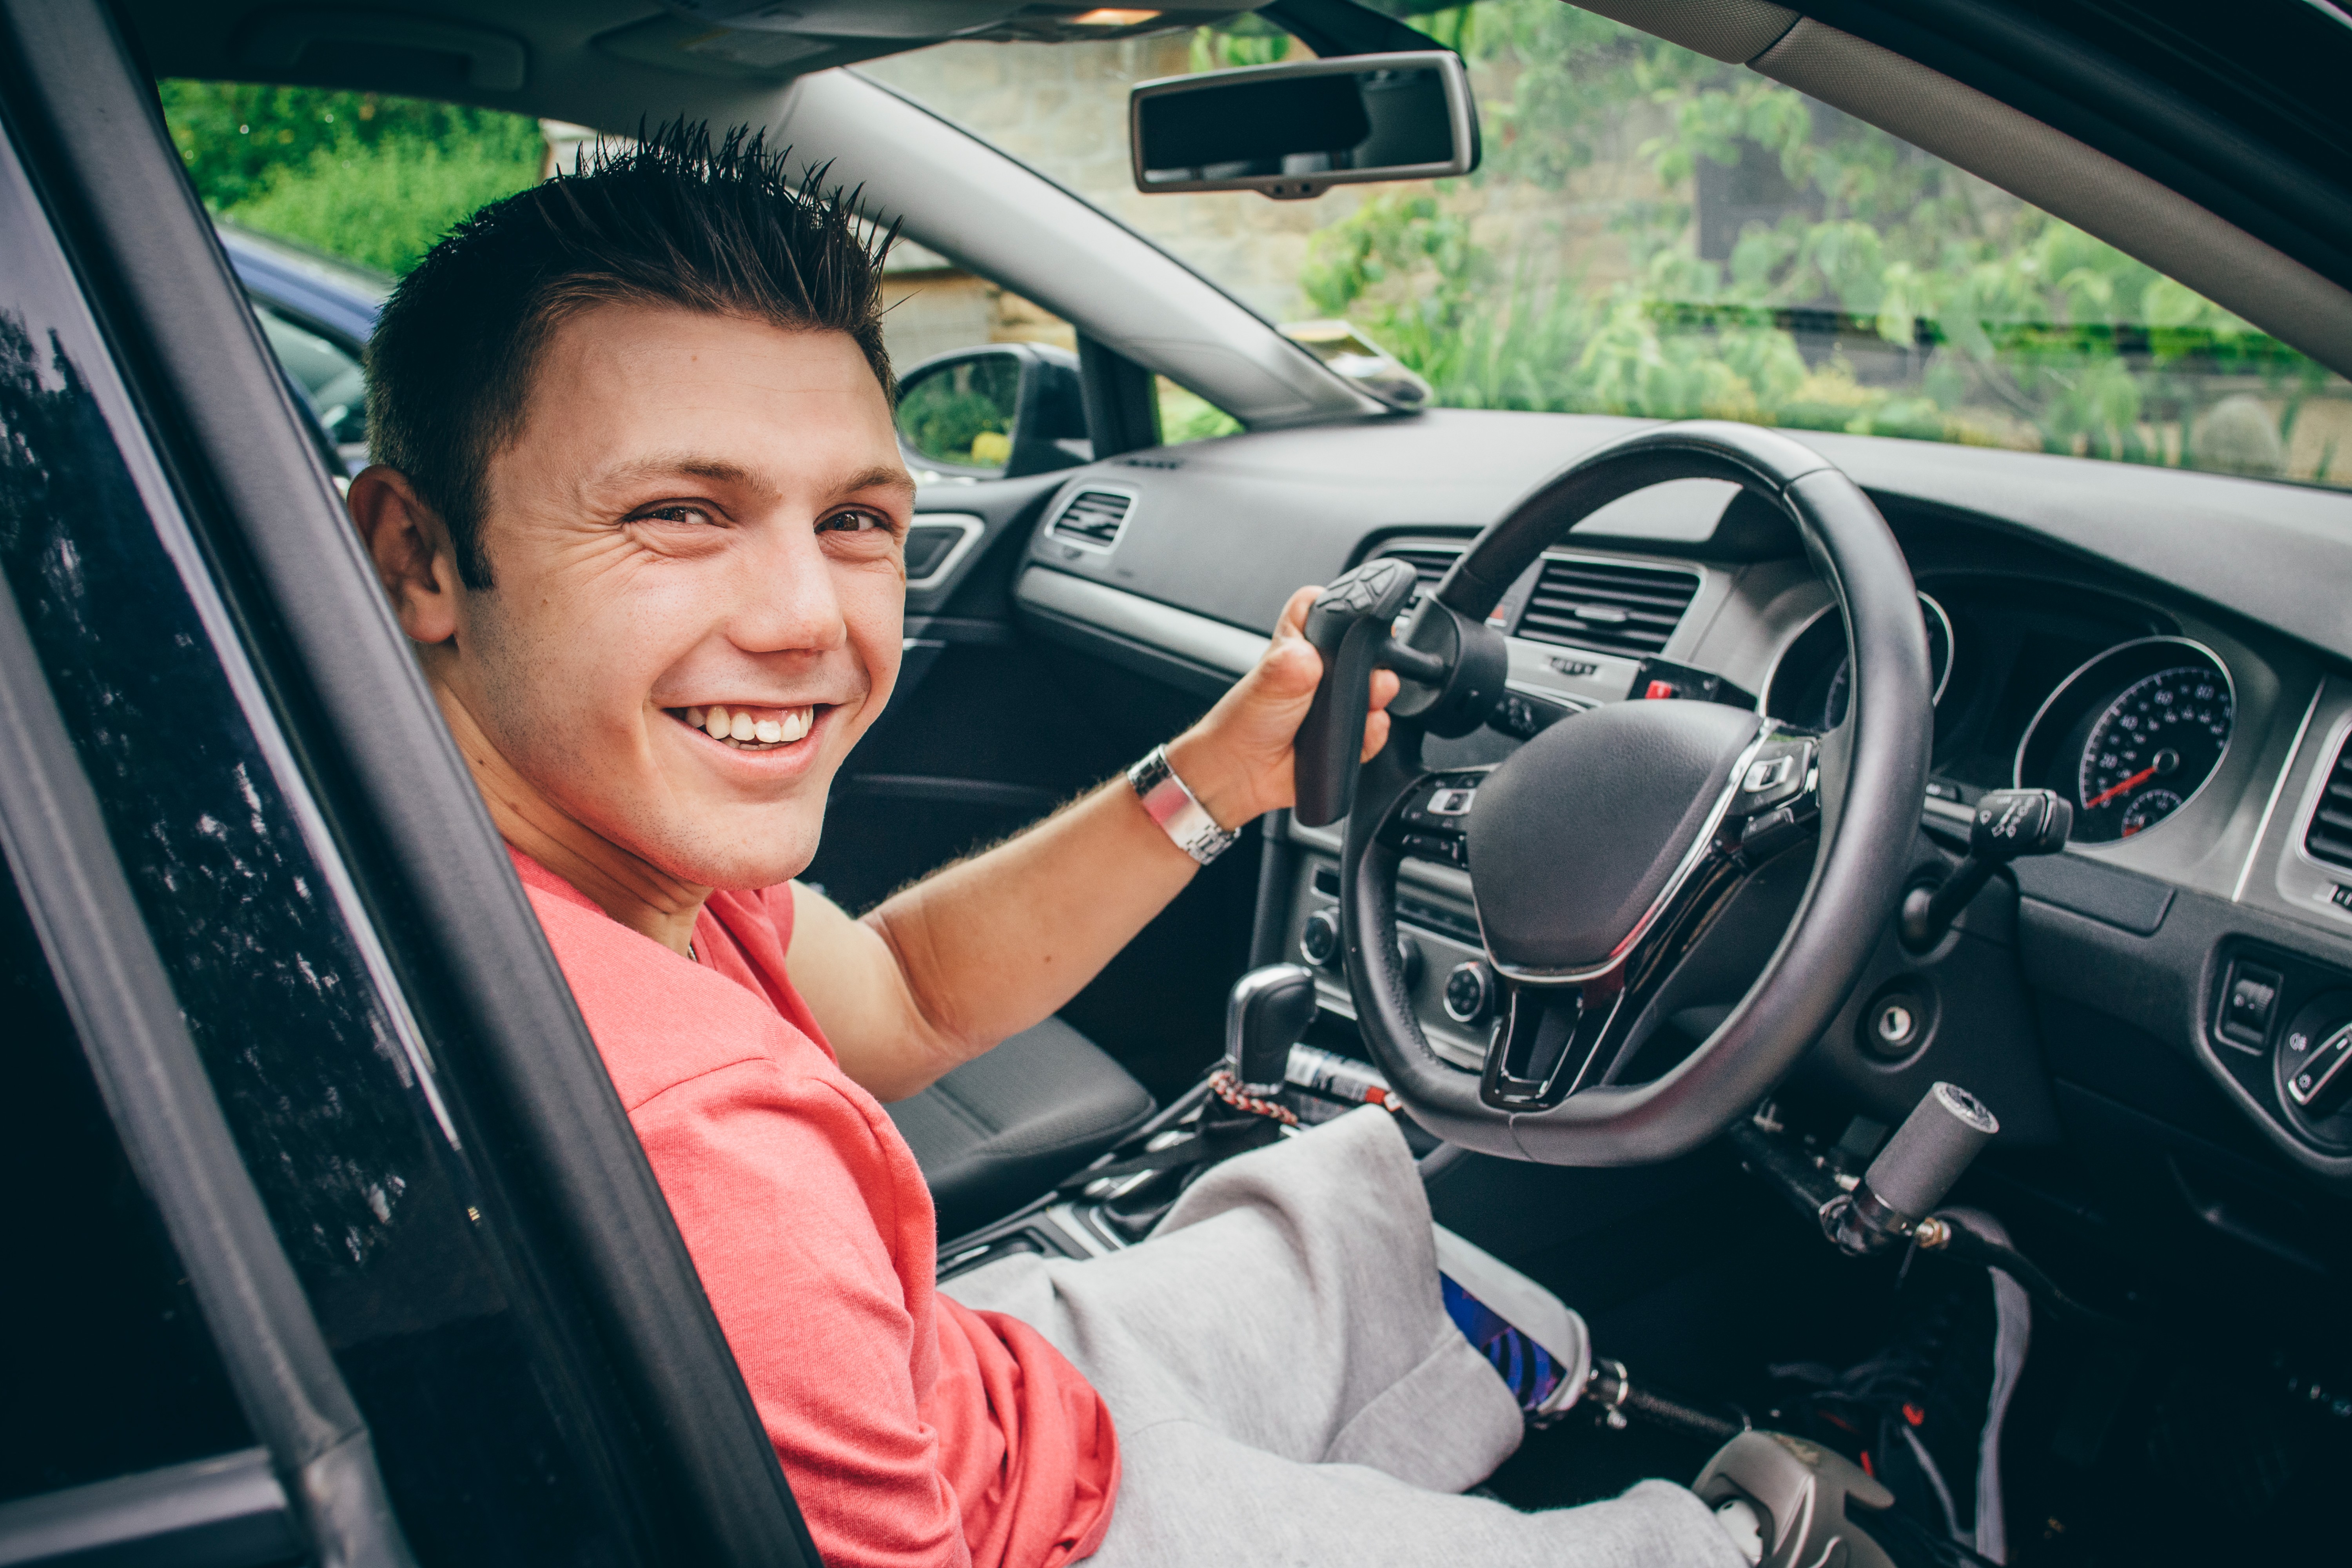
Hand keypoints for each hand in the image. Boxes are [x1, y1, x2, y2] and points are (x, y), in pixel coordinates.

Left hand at [1162, 584, 1399, 827]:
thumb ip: (1295, 660)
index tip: (1361, 616)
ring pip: (1375, 688)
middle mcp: (1319, 672)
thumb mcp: (1270, 679)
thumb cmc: (1244, 723)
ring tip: (1373, 699)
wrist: (1242, 777)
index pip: (1323, 607)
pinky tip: (1365, 729)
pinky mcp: (1346, 733)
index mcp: (1298, 645)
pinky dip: (1374, 731)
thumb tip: (1315, 658)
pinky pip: (1374, 728)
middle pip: (1362, 648)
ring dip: (1379, 695)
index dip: (1342, 605)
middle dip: (1376, 658)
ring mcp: (1334, 703)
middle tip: (1375, 669)